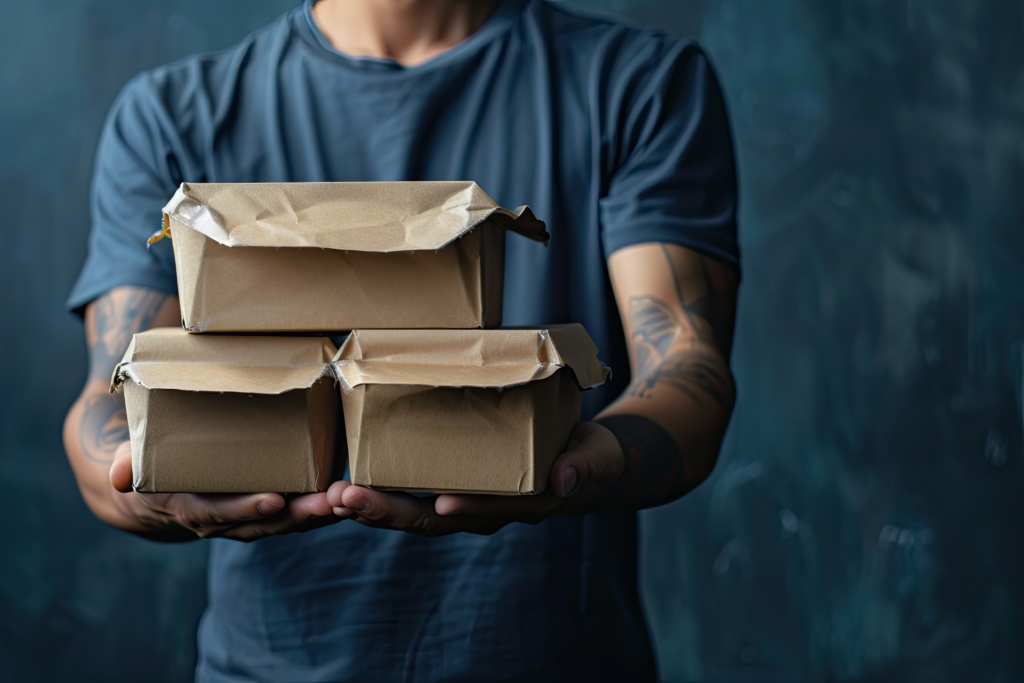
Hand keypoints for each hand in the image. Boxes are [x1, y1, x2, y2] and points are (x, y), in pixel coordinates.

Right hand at [108, 442, 350, 541]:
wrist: (150, 497)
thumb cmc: (143, 469)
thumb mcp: (128, 465)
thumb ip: (126, 466)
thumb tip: (116, 473)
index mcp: (189, 508)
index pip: (218, 513)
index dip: (244, 507)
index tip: (272, 499)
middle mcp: (221, 522)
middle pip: (262, 522)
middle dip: (297, 514)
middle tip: (328, 502)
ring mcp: (244, 519)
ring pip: (285, 522)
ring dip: (317, 514)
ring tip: (347, 500)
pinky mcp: (263, 510)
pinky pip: (294, 514)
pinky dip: (320, 509)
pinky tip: (348, 497)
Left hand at [325, 421, 623, 536]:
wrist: (584, 465)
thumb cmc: (590, 458)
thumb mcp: (595, 459)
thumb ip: (583, 468)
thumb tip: (564, 480)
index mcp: (524, 503)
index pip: (491, 509)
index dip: (467, 507)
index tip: (440, 503)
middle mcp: (486, 510)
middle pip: (434, 518)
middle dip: (390, 512)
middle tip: (349, 500)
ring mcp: (465, 502)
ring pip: (413, 512)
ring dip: (373, 507)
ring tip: (334, 496)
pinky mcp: (451, 486)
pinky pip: (410, 495)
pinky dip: (378, 492)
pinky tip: (345, 484)